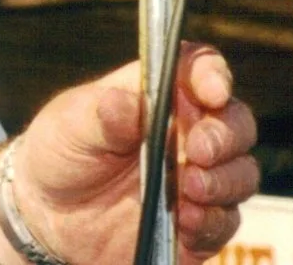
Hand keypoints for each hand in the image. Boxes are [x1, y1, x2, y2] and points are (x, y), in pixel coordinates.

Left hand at [11, 45, 257, 263]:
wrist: (51, 217)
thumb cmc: (61, 152)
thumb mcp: (68, 125)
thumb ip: (100, 114)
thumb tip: (127, 102)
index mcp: (160, 95)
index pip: (200, 70)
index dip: (213, 74)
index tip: (212, 91)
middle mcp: (189, 132)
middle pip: (236, 122)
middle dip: (225, 135)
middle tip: (199, 151)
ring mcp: (198, 177)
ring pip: (241, 172)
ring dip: (224, 180)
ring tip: (189, 188)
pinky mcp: (200, 222)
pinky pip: (225, 221)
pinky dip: (212, 221)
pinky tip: (186, 221)